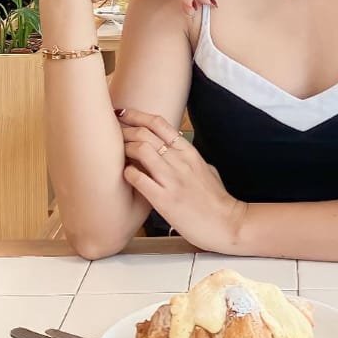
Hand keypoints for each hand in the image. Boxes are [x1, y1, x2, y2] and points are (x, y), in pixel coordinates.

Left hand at [117, 110, 245, 250]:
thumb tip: (178, 153)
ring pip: (141, 150)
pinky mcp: (165, 199)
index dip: (136, 115)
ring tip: (114, 154)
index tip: (122, 113)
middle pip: (145, 132)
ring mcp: (172, 179)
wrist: (226, 223)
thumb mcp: (206, 170)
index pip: (159, 123)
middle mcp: (180, 161)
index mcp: (188, 152)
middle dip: (123, 130)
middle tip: (110, 133)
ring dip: (123, 149)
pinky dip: (127, 174)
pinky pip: (138, 179)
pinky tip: (124, 176)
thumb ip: (189, 159)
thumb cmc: (216, 200)